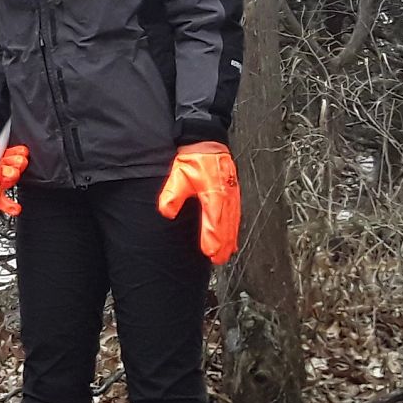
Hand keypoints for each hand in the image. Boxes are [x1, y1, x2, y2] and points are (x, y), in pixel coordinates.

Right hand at [0, 125, 28, 215]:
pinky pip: (15, 163)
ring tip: (15, 158)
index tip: (15, 209)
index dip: (3, 205)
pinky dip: (18, 156)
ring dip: (16, 165)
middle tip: (10, 169)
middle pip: (4, 185)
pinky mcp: (4, 161)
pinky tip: (18, 152)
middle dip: (10, 176)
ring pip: (12, 173)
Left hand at [156, 141, 239, 263]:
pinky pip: (236, 215)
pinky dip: (235, 228)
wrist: (206, 142)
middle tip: (219, 259)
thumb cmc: (194, 158)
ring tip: (227, 254)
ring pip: (233, 221)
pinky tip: (233, 239)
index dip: (212, 238)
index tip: (210, 251)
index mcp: (213, 192)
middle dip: (223, 244)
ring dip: (231, 239)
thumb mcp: (178, 175)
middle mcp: (225, 194)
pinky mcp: (233, 193)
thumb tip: (167, 211)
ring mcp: (231, 194)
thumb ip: (172, 194)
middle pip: (226, 224)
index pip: (213, 220)